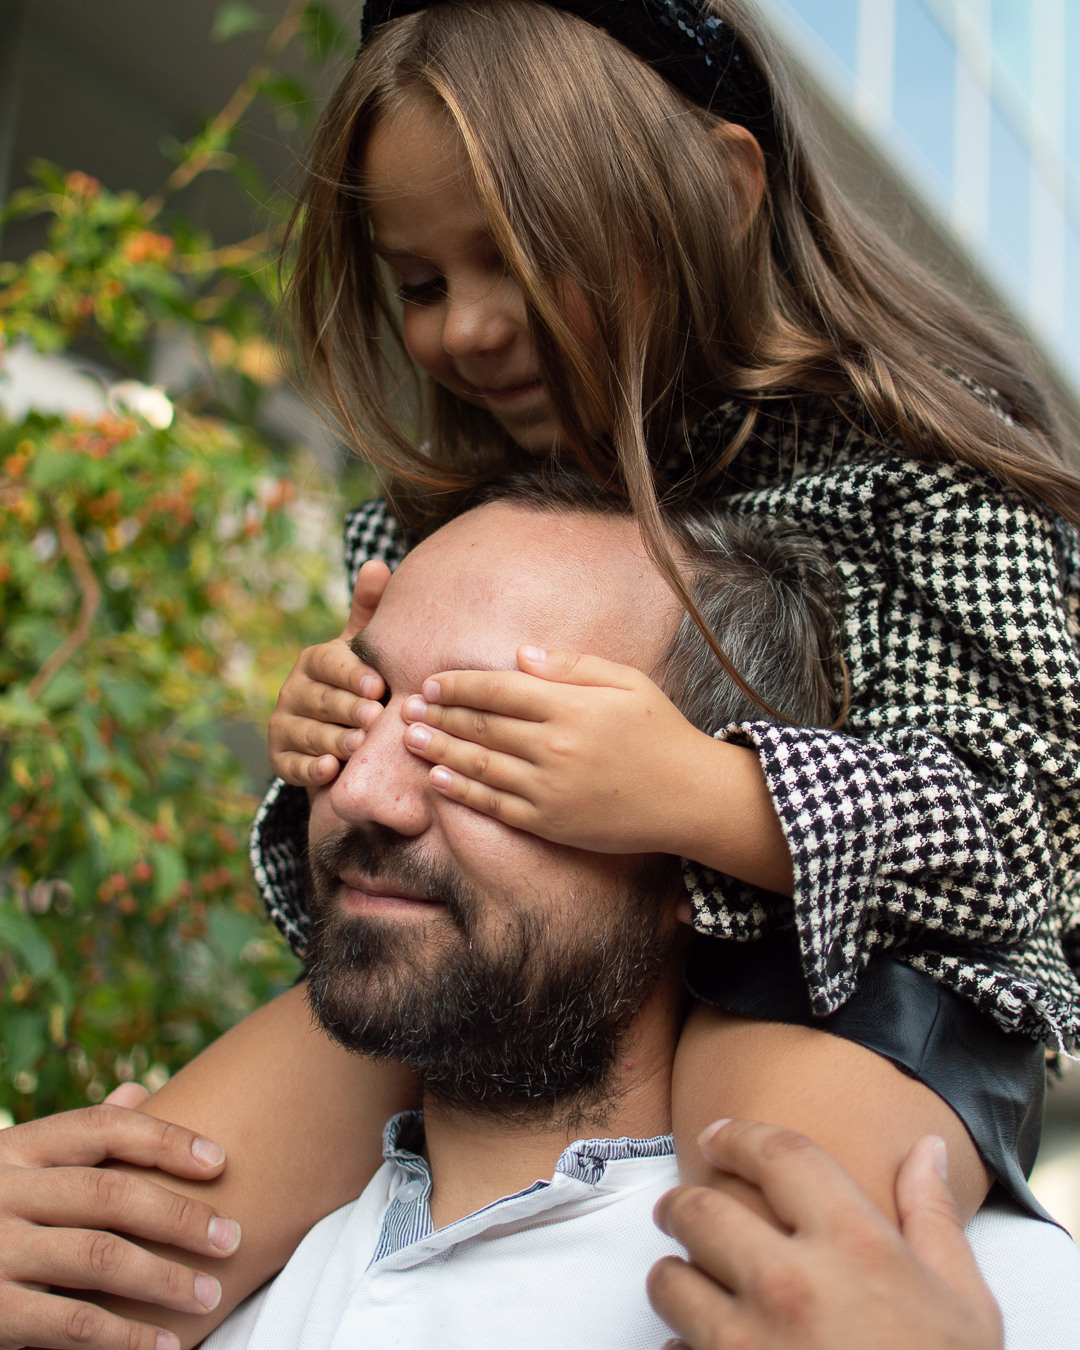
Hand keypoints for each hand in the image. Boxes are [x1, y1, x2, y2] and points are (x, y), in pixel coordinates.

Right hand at [0, 1093, 241, 1349]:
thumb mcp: (12, 1161)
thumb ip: (74, 1137)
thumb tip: (138, 1093)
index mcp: (18, 1148)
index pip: (104, 1127)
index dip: (167, 1139)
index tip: (220, 1159)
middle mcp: (6, 1192)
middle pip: (112, 1193)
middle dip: (180, 1216)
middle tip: (232, 1238)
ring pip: (99, 1258)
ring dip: (164, 1279)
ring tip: (210, 1294)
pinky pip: (70, 1324)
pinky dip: (123, 1337)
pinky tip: (163, 1346)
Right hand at [268, 560, 390, 787]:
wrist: (342, 736)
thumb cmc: (360, 685)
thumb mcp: (364, 650)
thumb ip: (370, 612)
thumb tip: (377, 565)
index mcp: (315, 661)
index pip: (330, 664)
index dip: (352, 675)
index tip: (378, 686)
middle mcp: (294, 690)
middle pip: (321, 700)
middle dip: (348, 709)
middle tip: (375, 718)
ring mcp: (284, 725)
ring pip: (308, 733)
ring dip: (333, 740)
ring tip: (358, 745)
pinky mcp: (280, 758)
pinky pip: (292, 765)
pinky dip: (310, 769)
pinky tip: (329, 770)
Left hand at [399, 646, 711, 853]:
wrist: (690, 797)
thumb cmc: (661, 732)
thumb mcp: (627, 681)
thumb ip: (572, 665)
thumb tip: (519, 654)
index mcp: (571, 706)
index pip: (499, 690)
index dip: (460, 686)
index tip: (433, 683)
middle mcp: (555, 746)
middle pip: (482, 726)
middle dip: (440, 716)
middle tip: (407, 709)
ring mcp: (550, 788)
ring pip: (481, 765)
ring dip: (441, 751)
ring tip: (411, 740)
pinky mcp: (550, 821)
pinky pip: (496, 805)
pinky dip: (463, 791)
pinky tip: (438, 780)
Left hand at [648, 1120, 1002, 1349]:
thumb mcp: (964, 1305)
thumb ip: (933, 1219)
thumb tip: (925, 1150)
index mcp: (856, 1248)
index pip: (779, 1155)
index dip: (740, 1136)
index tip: (719, 1137)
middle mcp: (794, 1286)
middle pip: (700, 1210)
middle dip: (682, 1206)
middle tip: (681, 1211)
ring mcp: (752, 1345)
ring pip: (671, 1282)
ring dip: (675, 1278)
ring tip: (689, 1282)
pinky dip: (681, 1349)